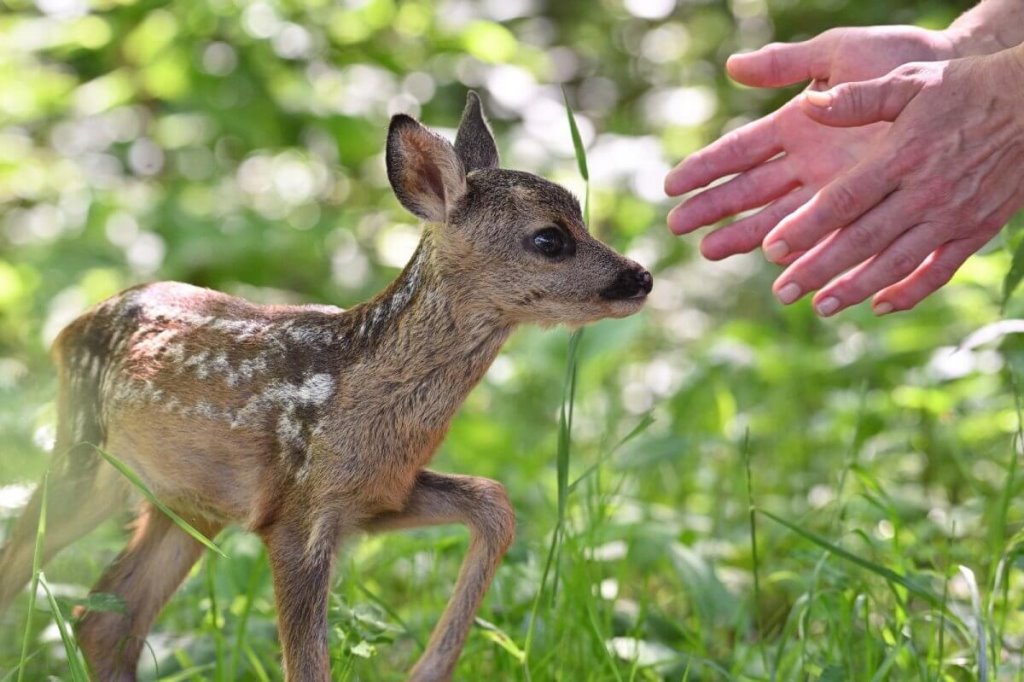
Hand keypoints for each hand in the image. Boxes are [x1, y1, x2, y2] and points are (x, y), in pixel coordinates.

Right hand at [665, 26, 957, 261]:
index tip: (672, 185)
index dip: (704, 168)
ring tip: (708, 252)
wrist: (958, 76)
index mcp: (795, 124)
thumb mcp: (839, 53)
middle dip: (711, 209)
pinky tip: (773, 265)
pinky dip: (801, 251)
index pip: (738, 152)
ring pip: (776, 218)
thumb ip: (786, 64)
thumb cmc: (901, 58)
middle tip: (677, 226)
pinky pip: (824, 233)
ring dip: (742, 236)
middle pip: (748, 191)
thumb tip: (733, 67)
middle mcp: (807, 161)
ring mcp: (831, 187)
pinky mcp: (860, 204)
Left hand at [766, 48, 1023, 315]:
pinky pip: (941, 270)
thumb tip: (806, 104)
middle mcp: (925, 192)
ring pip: (896, 263)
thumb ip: (857, 99)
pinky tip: (880, 305)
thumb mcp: (910, 82)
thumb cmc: (965, 87)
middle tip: (782, 293)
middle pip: (862, 240)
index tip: (772, 249)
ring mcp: (952, 216)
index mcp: (902, 156)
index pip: (844, 200)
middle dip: (818, 270)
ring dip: (856, 289)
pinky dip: (911, 292)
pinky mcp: (976, 230)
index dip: (806, 227)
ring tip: (821, 307)